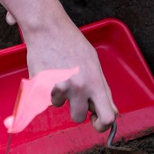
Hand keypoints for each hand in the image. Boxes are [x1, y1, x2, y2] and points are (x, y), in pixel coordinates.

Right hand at [22, 18, 116, 132]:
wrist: (48, 28)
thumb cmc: (71, 41)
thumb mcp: (94, 62)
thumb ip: (102, 88)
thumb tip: (112, 111)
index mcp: (94, 82)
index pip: (107, 117)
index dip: (102, 125)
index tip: (96, 121)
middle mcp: (78, 87)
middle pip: (79, 118)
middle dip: (76, 109)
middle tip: (73, 93)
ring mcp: (59, 88)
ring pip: (59, 105)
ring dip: (59, 95)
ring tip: (58, 73)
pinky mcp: (41, 87)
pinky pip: (45, 98)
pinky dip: (46, 89)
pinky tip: (48, 72)